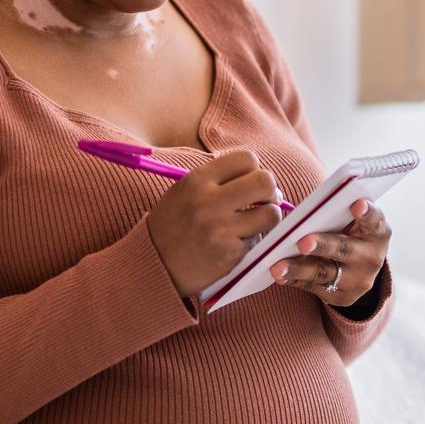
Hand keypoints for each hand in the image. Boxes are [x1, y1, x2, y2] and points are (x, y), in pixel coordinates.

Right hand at [144, 148, 284, 299]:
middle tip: (265, 202)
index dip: (255, 170)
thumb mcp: (185, 191)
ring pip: (271, 214)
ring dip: (269, 217)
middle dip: (271, 191)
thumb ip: (219, 179)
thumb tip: (264, 179)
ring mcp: (220, 229)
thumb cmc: (173, 225)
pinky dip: (253, 240)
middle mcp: (209, 202)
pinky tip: (236, 242)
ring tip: (255, 222)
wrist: (153, 264)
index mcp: (197, 180)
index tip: (250, 183)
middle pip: (265, 182)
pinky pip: (259, 240)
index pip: (247, 159)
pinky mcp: (229, 253)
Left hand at [270, 198, 390, 305]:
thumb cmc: (350, 234)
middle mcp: (371, 258)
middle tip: (303, 243)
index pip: (374, 220)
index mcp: (377, 233)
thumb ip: (338, 213)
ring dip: (299, 269)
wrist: (360, 269)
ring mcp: (358, 280)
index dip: (367, 213)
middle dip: (323, 245)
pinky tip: (280, 276)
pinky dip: (295, 280)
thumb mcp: (353, 222)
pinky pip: (314, 287)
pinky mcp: (342, 296)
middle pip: (344, 249)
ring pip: (325, 272)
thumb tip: (300, 207)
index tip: (357, 205)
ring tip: (278, 267)